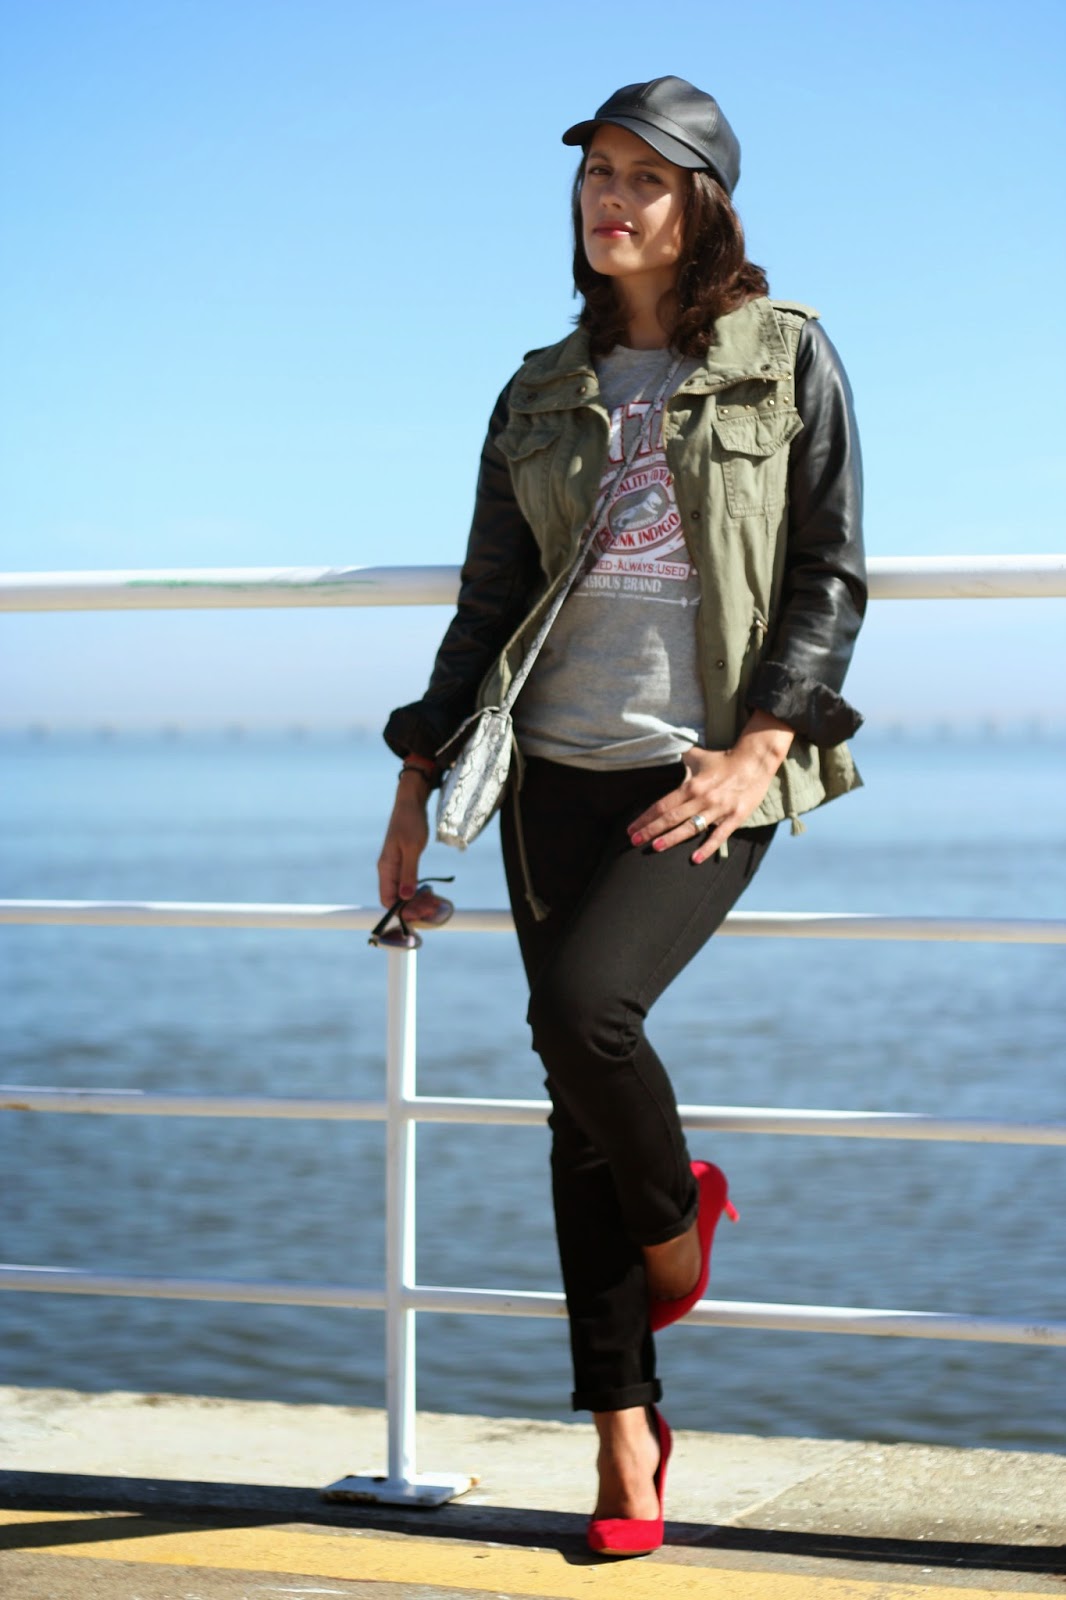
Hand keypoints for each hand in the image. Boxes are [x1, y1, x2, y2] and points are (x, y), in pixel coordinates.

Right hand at [377, 774, 429, 905]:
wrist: (412, 803)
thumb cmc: (410, 822)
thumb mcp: (412, 848)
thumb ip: (409, 873)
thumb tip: (405, 896)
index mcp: (386, 868)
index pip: (388, 900)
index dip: (402, 911)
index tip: (420, 914)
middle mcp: (389, 871)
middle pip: (397, 900)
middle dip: (414, 908)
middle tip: (433, 910)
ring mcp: (397, 868)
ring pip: (405, 894)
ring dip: (419, 902)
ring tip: (436, 904)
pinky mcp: (405, 864)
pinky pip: (410, 885)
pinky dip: (421, 892)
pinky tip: (433, 894)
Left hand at [627, 712, 793, 862]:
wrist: (755, 761)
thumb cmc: (724, 760)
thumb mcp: (698, 756)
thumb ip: (681, 759)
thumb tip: (665, 752)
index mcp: (691, 785)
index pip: (662, 805)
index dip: (645, 818)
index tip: (632, 829)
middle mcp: (702, 798)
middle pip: (671, 817)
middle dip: (651, 830)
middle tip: (634, 841)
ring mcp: (718, 809)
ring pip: (691, 827)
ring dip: (672, 838)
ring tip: (656, 848)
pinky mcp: (735, 817)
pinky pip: (719, 836)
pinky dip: (707, 848)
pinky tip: (694, 859)